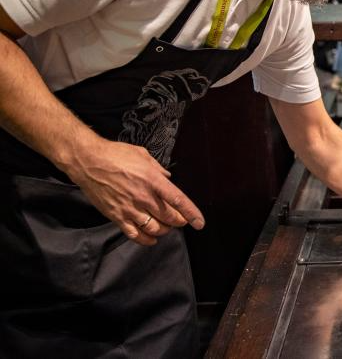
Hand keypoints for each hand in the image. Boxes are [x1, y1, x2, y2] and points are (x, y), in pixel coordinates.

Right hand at [64, 136, 204, 245]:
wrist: (88, 162)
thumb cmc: (116, 154)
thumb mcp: (143, 156)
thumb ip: (158, 169)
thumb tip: (167, 178)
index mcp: (153, 180)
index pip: (178, 201)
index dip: (191, 213)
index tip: (199, 222)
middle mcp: (143, 197)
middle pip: (168, 218)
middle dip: (179, 222)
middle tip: (181, 221)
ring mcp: (129, 208)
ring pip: (154, 228)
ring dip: (164, 230)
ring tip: (166, 227)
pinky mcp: (116, 216)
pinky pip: (134, 234)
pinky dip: (145, 240)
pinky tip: (151, 239)